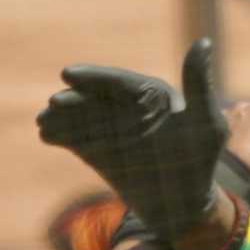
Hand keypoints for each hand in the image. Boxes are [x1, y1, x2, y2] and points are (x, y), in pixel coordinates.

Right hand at [37, 38, 228, 241]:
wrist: (184, 207)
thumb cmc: (201, 163)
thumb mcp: (206, 124)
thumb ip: (199, 85)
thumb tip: (204, 42)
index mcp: (152, 95)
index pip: (118, 81)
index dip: (94, 77)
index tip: (68, 74)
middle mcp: (128, 108)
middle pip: (95, 98)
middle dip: (73, 100)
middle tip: (55, 103)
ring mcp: (111, 130)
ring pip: (81, 118)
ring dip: (62, 117)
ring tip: (44, 122)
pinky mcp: (98, 151)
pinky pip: (76, 139)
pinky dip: (61, 135)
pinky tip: (47, 135)